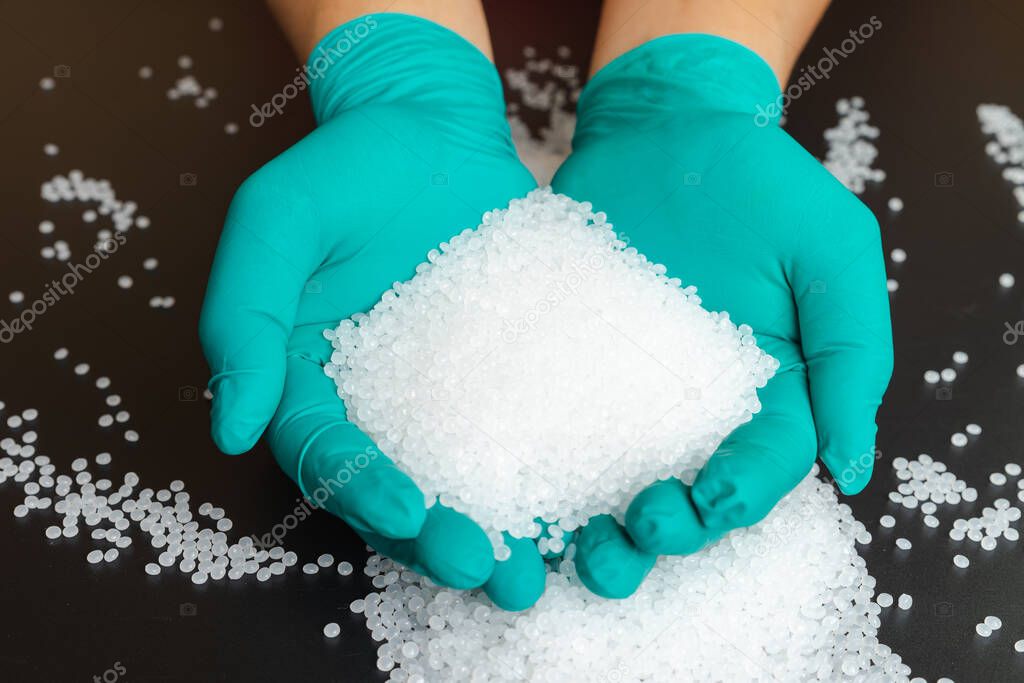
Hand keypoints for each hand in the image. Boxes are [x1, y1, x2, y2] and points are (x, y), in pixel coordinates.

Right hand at [199, 14, 546, 609]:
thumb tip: (228, 429)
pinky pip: (521, 430)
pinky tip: (583, 505)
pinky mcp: (502, 374)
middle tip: (488, 570)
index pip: (324, 453)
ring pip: (459, 478)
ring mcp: (442, 393)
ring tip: (536, 568)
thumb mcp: (276, 221)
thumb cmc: (343, 166)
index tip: (411, 511)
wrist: (430, 125)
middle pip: (395, 488)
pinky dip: (543, 474)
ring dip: (493, 528)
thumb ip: (244, 318)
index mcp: (305, 379)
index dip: (361, 490)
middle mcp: (373, 401)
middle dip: (435, 538)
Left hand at [552, 34, 892, 597]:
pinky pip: (553, 419)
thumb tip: (850, 467)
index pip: (764, 465)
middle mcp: (696, 405)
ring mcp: (626, 388)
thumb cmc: (764, 183)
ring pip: (616, 478)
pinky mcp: (569, 361)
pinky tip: (516, 482)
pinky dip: (537, 460)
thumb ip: (852, 353)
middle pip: (688, 492)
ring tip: (574, 540)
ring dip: (600, 522)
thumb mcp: (833, 250)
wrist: (667, 128)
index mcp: (771, 390)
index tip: (713, 499)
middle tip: (637, 525)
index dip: (742, 495)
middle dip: (668, 528)